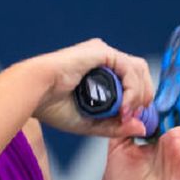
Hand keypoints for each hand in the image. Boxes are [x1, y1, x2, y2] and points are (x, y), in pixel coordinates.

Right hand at [27, 38, 153, 138]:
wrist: (35, 93)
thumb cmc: (52, 106)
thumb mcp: (91, 123)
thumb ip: (116, 126)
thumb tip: (142, 128)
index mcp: (99, 72)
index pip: (132, 82)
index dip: (138, 101)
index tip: (133, 121)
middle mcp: (103, 60)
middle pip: (140, 73)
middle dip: (144, 97)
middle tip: (134, 116)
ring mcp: (103, 54)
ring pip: (138, 70)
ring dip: (139, 94)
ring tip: (127, 112)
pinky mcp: (102, 51)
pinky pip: (129, 68)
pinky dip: (132, 89)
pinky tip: (124, 105)